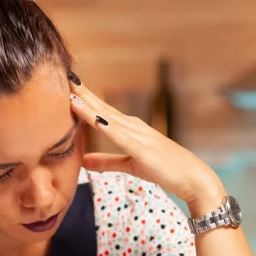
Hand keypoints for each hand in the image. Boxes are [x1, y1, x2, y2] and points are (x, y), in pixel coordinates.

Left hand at [67, 75, 225, 212]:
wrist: (192, 178)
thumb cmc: (164, 169)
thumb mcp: (129, 165)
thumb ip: (106, 162)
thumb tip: (83, 162)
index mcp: (128, 128)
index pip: (100, 110)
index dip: (83, 98)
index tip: (65, 86)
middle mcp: (133, 126)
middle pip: (102, 107)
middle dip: (82, 92)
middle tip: (63, 76)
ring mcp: (138, 135)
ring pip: (108, 117)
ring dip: (89, 104)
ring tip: (71, 92)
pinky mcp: (142, 149)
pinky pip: (120, 136)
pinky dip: (105, 126)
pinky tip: (93, 118)